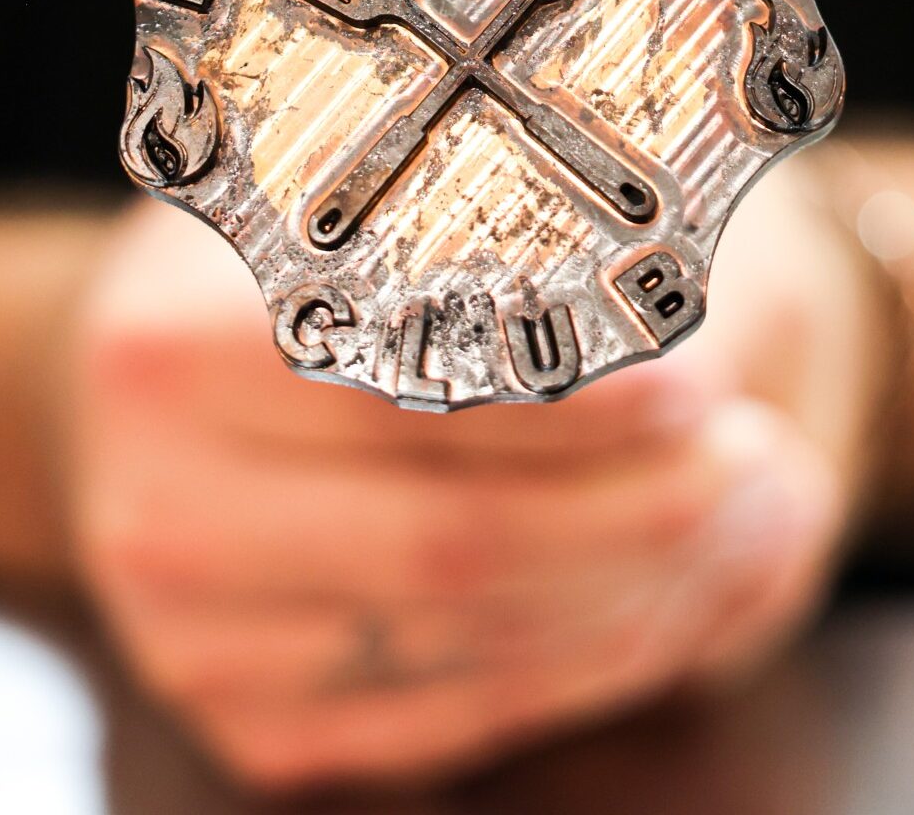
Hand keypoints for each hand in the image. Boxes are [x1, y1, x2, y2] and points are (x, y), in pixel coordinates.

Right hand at [66, 161, 887, 791]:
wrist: (185, 372)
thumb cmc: (322, 254)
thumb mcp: (402, 187)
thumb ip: (542, 248)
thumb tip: (704, 363)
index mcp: (162, 347)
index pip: (402, 398)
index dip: (571, 408)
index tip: (700, 386)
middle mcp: (154, 510)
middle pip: (454, 544)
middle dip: (645, 514)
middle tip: (759, 459)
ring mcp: (194, 641)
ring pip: (478, 644)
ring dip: (653, 589)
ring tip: (754, 506)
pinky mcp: (253, 726)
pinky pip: (466, 718)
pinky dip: (598, 660)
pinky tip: (676, 585)